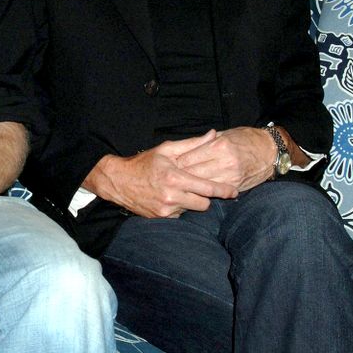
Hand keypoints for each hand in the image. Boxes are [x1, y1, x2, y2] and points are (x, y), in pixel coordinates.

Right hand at [85, 131, 238, 218]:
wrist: (118, 181)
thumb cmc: (144, 163)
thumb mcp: (167, 149)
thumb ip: (192, 144)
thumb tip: (213, 135)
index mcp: (176, 178)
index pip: (208, 189)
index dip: (224, 191)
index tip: (234, 191)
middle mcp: (172, 197)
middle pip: (203, 204)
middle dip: (204, 197)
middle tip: (199, 188)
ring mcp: (165, 210)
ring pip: (191, 210)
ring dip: (190, 202)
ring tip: (179, 190)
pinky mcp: (160, 218)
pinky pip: (179, 214)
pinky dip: (178, 207)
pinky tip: (168, 197)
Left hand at [175, 126, 275, 190]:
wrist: (270, 150)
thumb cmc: (245, 139)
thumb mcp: (224, 135)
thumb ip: (203, 142)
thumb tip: (182, 149)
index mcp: (218, 146)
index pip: (187, 159)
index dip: (174, 164)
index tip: (167, 167)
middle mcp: (224, 162)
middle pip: (191, 174)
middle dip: (178, 177)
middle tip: (168, 179)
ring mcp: (230, 176)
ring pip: (201, 186)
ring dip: (189, 187)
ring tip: (178, 187)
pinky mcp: (235, 186)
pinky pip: (213, 192)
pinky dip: (202, 192)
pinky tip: (194, 191)